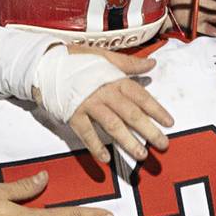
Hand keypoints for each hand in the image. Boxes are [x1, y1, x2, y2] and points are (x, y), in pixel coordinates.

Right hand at [59, 47, 173, 163]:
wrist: (46, 63)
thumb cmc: (77, 60)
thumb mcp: (105, 56)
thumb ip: (129, 63)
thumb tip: (151, 64)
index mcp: (115, 78)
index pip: (141, 96)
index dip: (156, 110)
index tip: (169, 123)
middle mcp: (104, 92)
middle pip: (131, 114)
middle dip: (149, 130)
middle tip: (163, 145)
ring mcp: (88, 104)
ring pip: (112, 125)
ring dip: (128, 141)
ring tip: (141, 155)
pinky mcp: (73, 114)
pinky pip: (86, 133)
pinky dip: (96, 146)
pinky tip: (106, 159)